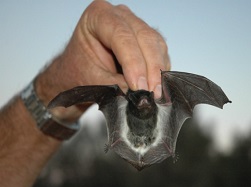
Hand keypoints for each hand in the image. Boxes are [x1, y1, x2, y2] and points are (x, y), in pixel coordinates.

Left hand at [36, 0, 169, 115]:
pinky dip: (161, 70)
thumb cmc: (78, 73)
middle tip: (152, 93)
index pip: (121, 35)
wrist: (78, 75)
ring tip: (155, 93)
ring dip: (158, 71)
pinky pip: (161, 52)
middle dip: (150, 68)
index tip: (138, 86)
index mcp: (97, 17)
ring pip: (156, 44)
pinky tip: (157, 85)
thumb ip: (115, 85)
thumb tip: (139, 93)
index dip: (133, 62)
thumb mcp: (91, 80)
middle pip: (144, 38)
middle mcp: (119, 16)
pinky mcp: (146, 40)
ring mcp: (135, 26)